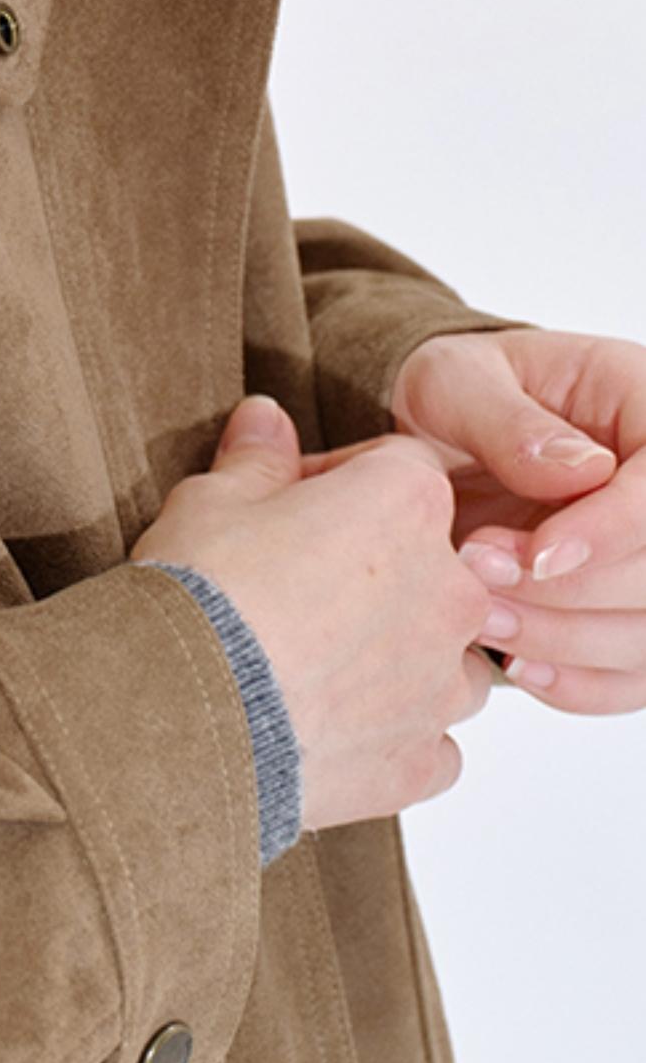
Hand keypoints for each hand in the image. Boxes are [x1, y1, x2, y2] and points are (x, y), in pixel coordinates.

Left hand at [298, 328, 645, 713]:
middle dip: (569, 590)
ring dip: (566, 640)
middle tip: (477, 572)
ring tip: (481, 615)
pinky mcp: (631, 609)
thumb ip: (508, 420)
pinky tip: (518, 661)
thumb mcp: (455, 380)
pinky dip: (579, 682)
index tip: (535, 557)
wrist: (437, 441)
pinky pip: (635, 674)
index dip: (612, 532)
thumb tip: (580, 470)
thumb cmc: (454, 393)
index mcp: (641, 406)